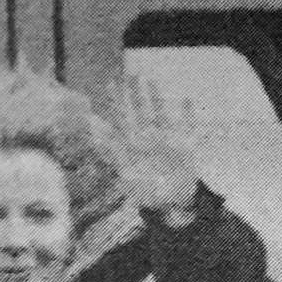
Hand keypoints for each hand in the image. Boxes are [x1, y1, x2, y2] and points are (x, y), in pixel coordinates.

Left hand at [110, 74, 199, 224]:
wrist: (172, 208)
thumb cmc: (147, 196)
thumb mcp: (125, 174)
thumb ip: (112, 154)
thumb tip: (94, 136)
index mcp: (132, 147)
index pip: (121, 118)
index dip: (115, 101)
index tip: (110, 82)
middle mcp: (147, 141)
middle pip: (138, 111)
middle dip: (133, 93)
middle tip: (128, 73)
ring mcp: (166, 141)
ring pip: (159, 113)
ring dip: (155, 97)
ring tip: (149, 80)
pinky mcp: (184, 146)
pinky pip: (186, 126)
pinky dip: (187, 114)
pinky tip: (185, 100)